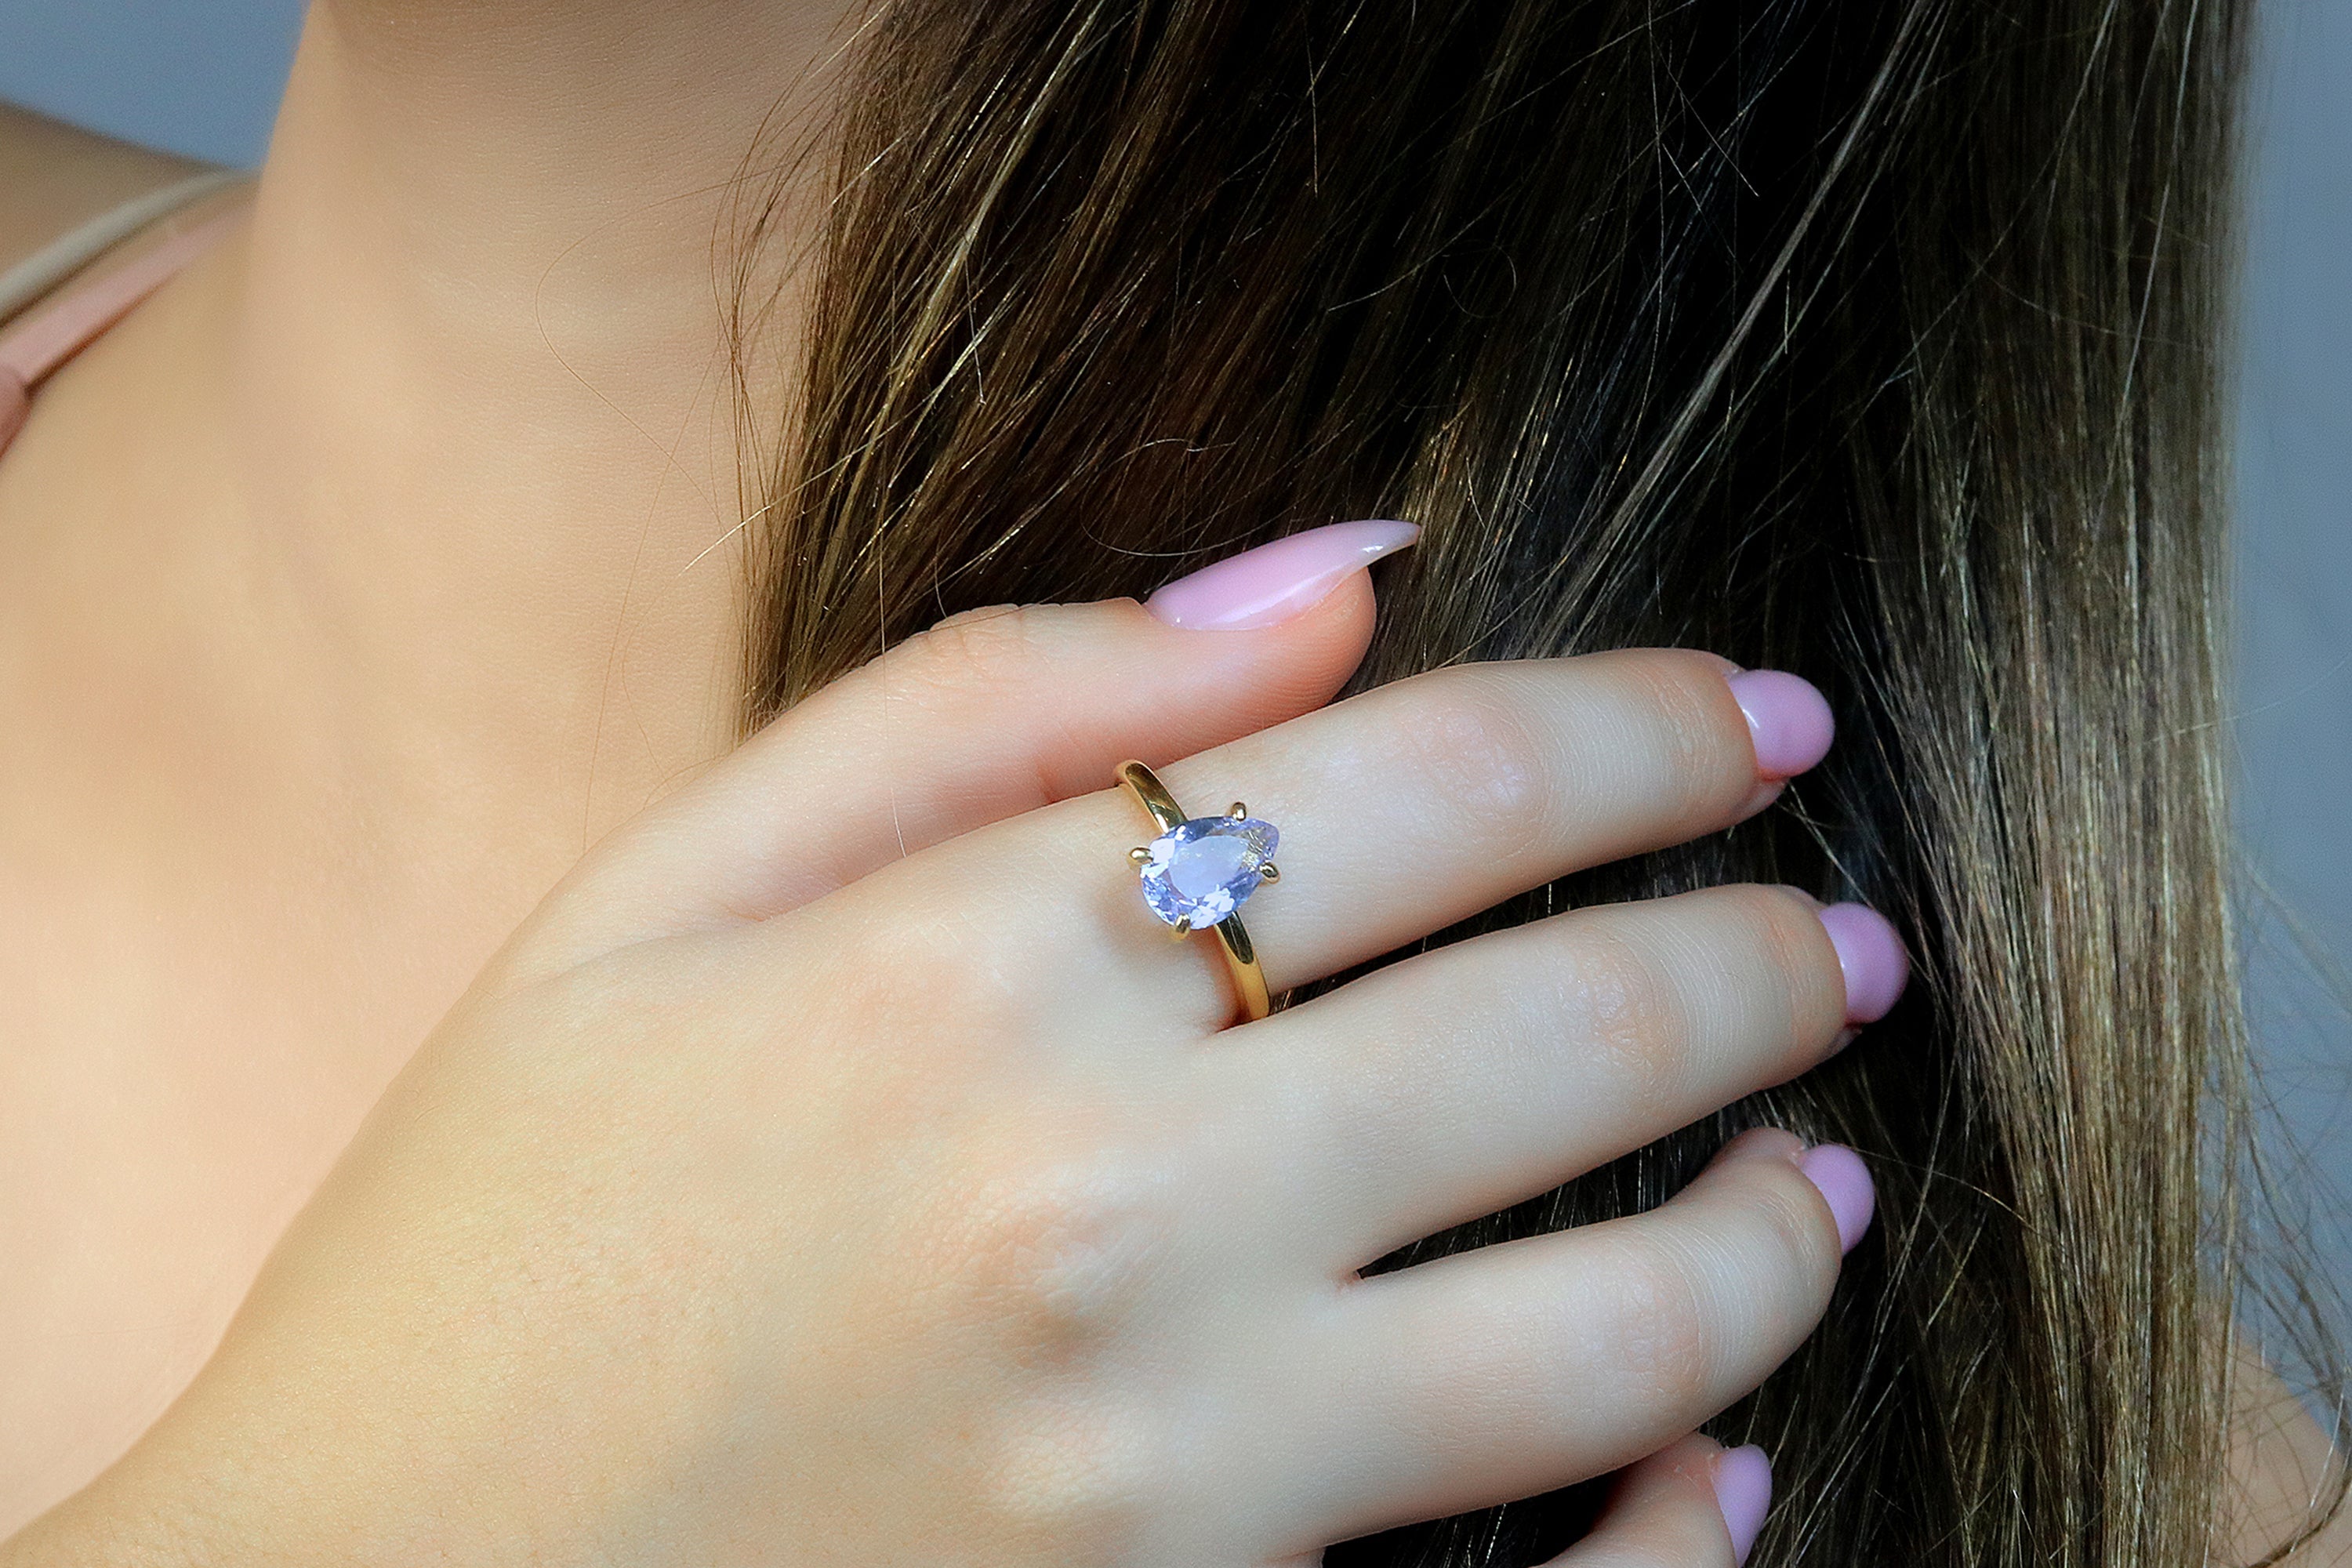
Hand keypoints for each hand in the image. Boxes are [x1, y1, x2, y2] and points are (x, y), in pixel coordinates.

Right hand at [12, 523, 1902, 1566]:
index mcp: (964, 974)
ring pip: (1624, 1330)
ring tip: (1819, 1175)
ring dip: (1774, 1226)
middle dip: (1763, 956)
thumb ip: (983, 702)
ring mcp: (1164, 1476)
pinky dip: (1681, 1527)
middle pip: (1576, 1027)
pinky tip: (1712, 1463)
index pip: (1432, 780)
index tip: (1758, 722)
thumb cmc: (490, 1253)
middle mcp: (1100, 1210)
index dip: (1649, 728)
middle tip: (1836, 936)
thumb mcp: (651, 899)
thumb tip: (1330, 588)